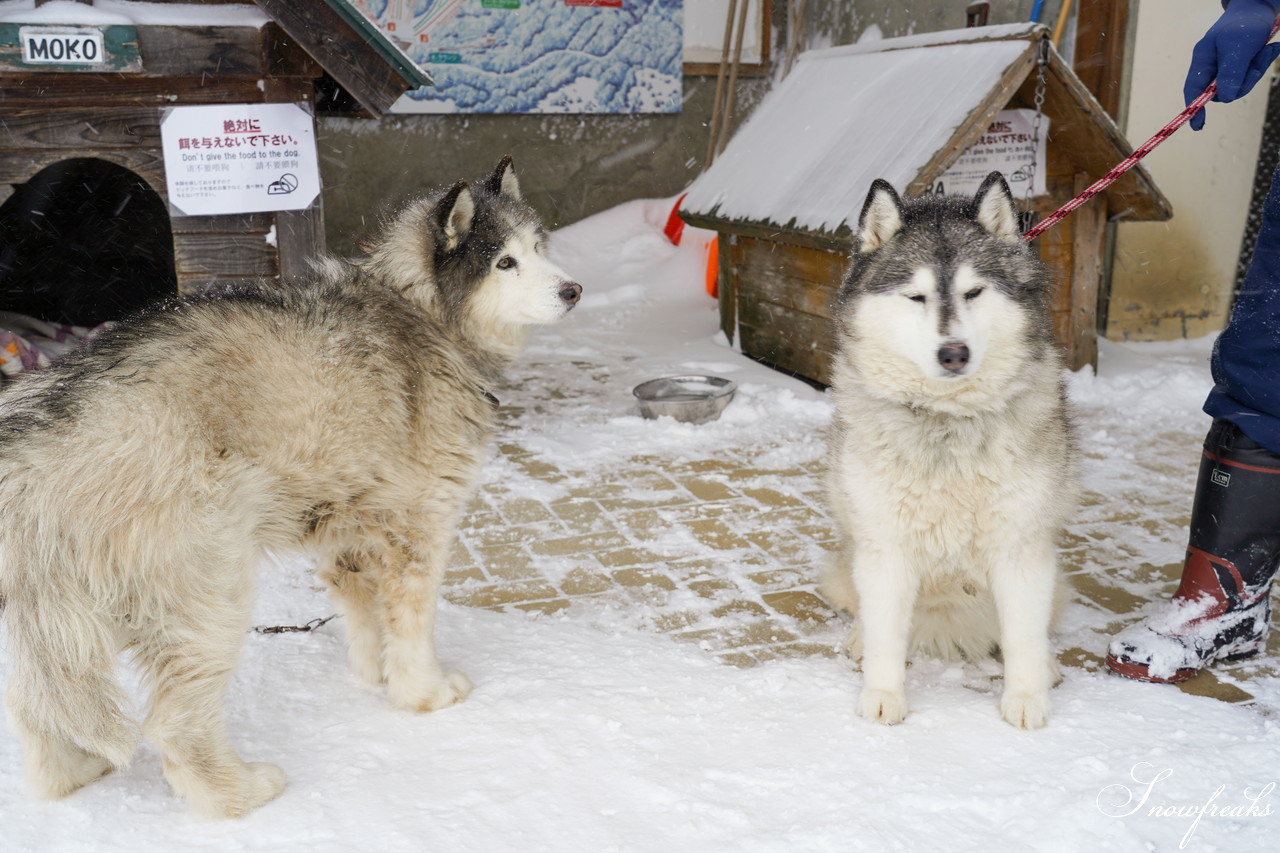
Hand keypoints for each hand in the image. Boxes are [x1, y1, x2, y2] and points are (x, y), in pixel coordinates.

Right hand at [1184, 0, 1279, 129]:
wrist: (1262, 7)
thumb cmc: (1246, 24)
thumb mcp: (1238, 47)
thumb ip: (1230, 73)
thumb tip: (1224, 98)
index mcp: (1203, 59)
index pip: (1194, 89)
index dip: (1195, 108)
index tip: (1199, 126)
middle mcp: (1212, 65)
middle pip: (1223, 91)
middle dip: (1245, 80)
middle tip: (1260, 61)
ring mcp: (1226, 65)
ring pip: (1239, 84)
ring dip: (1258, 69)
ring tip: (1269, 49)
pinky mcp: (1241, 64)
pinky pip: (1250, 74)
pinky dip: (1263, 63)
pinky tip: (1271, 48)